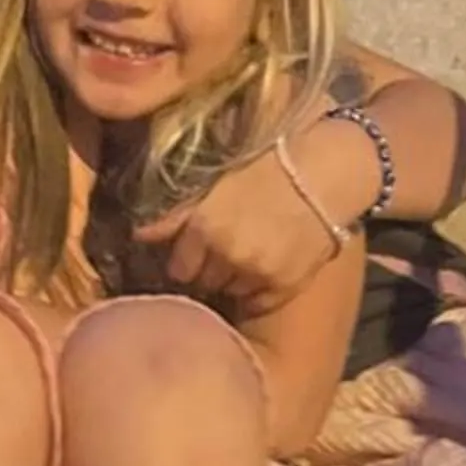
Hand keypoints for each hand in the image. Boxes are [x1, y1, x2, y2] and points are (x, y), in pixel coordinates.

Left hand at [135, 146, 350, 310]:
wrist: (327, 172)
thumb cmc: (268, 165)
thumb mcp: (217, 181)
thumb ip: (176, 213)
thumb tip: (138, 234)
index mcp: (205, 227)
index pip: (179, 268)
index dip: (188, 258)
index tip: (199, 249)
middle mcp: (227, 254)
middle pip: (203, 282)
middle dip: (210, 267)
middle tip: (229, 246)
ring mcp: (257, 273)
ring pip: (231, 291)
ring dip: (235, 278)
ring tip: (252, 251)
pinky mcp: (285, 286)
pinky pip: (259, 301)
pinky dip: (260, 289)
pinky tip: (271, 263)